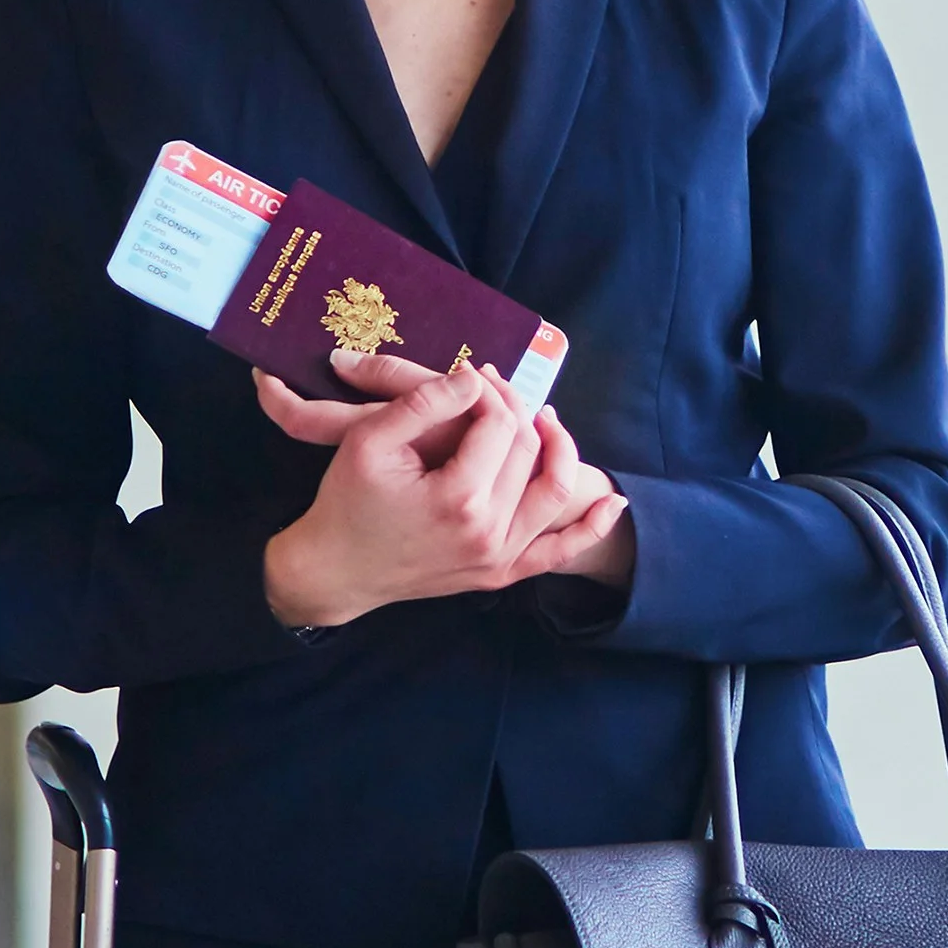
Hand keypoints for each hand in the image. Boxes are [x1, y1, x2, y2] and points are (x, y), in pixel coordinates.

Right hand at [255, 352, 629, 627]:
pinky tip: (614, 504)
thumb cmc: (346, 502)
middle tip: (493, 385)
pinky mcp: (499, 575)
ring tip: (544, 418)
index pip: (497, 423)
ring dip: (560, 450)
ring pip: (553, 492)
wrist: (334, 571)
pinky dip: (590, 529)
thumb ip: (425, 402)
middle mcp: (488, 532)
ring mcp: (498, 559)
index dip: (489, 389)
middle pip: (526, 450)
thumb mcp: (369, 440)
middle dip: (514, 408)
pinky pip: (558, 554)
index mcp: (457, 498)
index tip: (471, 372)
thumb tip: (475, 377)